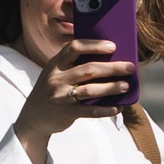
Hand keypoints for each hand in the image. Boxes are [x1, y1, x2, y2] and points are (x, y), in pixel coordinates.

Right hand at [14, 36, 133, 144]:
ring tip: (126, 86)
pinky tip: (118, 107)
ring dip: (111, 87)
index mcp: (55, 64)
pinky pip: (90, 111)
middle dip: (112, 67)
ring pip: (90, 90)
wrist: (33, 118)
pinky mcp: (66, 113)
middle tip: (130, 67)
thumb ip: (74, 66)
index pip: (74, 48)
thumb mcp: (56, 74)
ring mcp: (61, 96)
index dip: (94, 45)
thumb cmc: (52, 91)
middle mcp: (57, 78)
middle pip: (88, 69)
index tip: (112, 46)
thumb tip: (110, 60)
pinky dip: (105, 109)